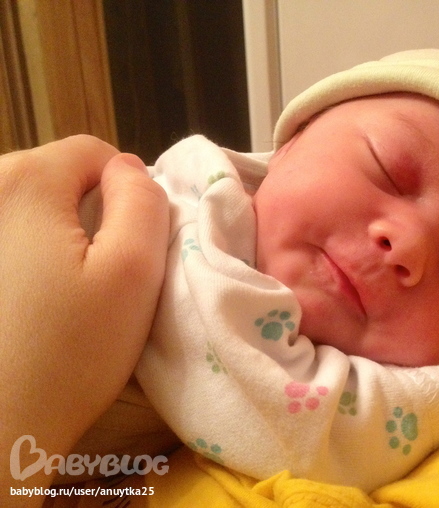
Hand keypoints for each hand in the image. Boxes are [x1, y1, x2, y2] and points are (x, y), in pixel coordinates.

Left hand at [0, 136, 168, 500]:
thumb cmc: (71, 353)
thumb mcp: (134, 272)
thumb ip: (144, 201)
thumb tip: (128, 169)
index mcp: (23, 183)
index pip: (93, 152)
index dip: (125, 191)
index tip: (127, 246)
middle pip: (54, 175)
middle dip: (85, 211)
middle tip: (94, 276)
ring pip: (25, 206)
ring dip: (50, 234)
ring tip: (56, 293)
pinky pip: (4, 236)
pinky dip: (21, 255)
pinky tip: (22, 301)